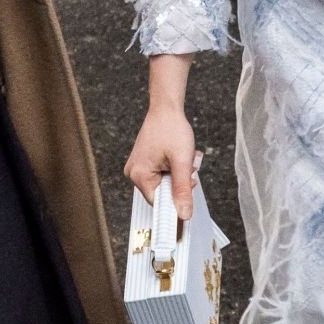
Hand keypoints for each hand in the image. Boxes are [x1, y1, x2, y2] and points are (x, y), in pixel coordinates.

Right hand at [126, 105, 198, 223]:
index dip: (177, 199)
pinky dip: (174, 168)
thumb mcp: (182, 161)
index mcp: (139, 176)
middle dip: (180, 182)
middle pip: (163, 192)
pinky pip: (162, 174)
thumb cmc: (172, 129)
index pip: (159, 203)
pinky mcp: (144, 162)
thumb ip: (182, 190)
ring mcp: (137, 167)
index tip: (189, 187)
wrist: (166, 108)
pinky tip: (178, 155)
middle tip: (189, 165)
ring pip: (165, 183)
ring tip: (184, 157)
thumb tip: (184, 214)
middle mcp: (133, 173)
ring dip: (179, 174)